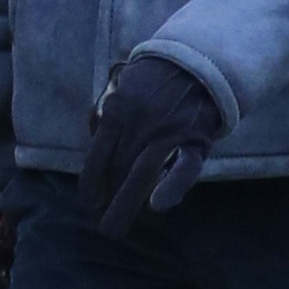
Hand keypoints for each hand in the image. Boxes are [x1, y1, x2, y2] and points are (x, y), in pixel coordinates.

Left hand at [78, 58, 221, 238]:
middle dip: (108, 198)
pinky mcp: (197, 138)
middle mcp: (141, 122)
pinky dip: (172, 186)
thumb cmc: (156, 81)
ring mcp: (169, 130)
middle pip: (118, 168)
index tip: (88, 203)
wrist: (200, 59)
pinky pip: (185, 167)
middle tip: (102, 225)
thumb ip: (110, 117)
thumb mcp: (125, 89)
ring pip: (143, 172)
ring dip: (125, 203)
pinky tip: (157, 206)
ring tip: (113, 229)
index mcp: (119, 109)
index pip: (98, 154)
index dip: (91, 182)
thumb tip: (93, 142)